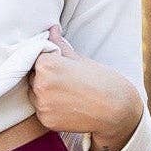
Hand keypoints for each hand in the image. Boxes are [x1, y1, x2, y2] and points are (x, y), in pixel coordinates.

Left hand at [30, 25, 142, 150]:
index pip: (35, 57)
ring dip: (44, 92)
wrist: (118, 111)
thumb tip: (52, 30)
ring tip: (66, 92)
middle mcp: (41, 85)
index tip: (59, 64)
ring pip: (34, 94)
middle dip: (43, 75)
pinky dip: (49, 107)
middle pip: (32, 76)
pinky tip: (67, 104)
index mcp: (47, 65)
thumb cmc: (103, 82)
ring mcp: (42, 105)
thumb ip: (61, 46)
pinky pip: (40, 110)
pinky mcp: (46, 121)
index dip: (47, 59)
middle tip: (65, 79)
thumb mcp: (81, 60)